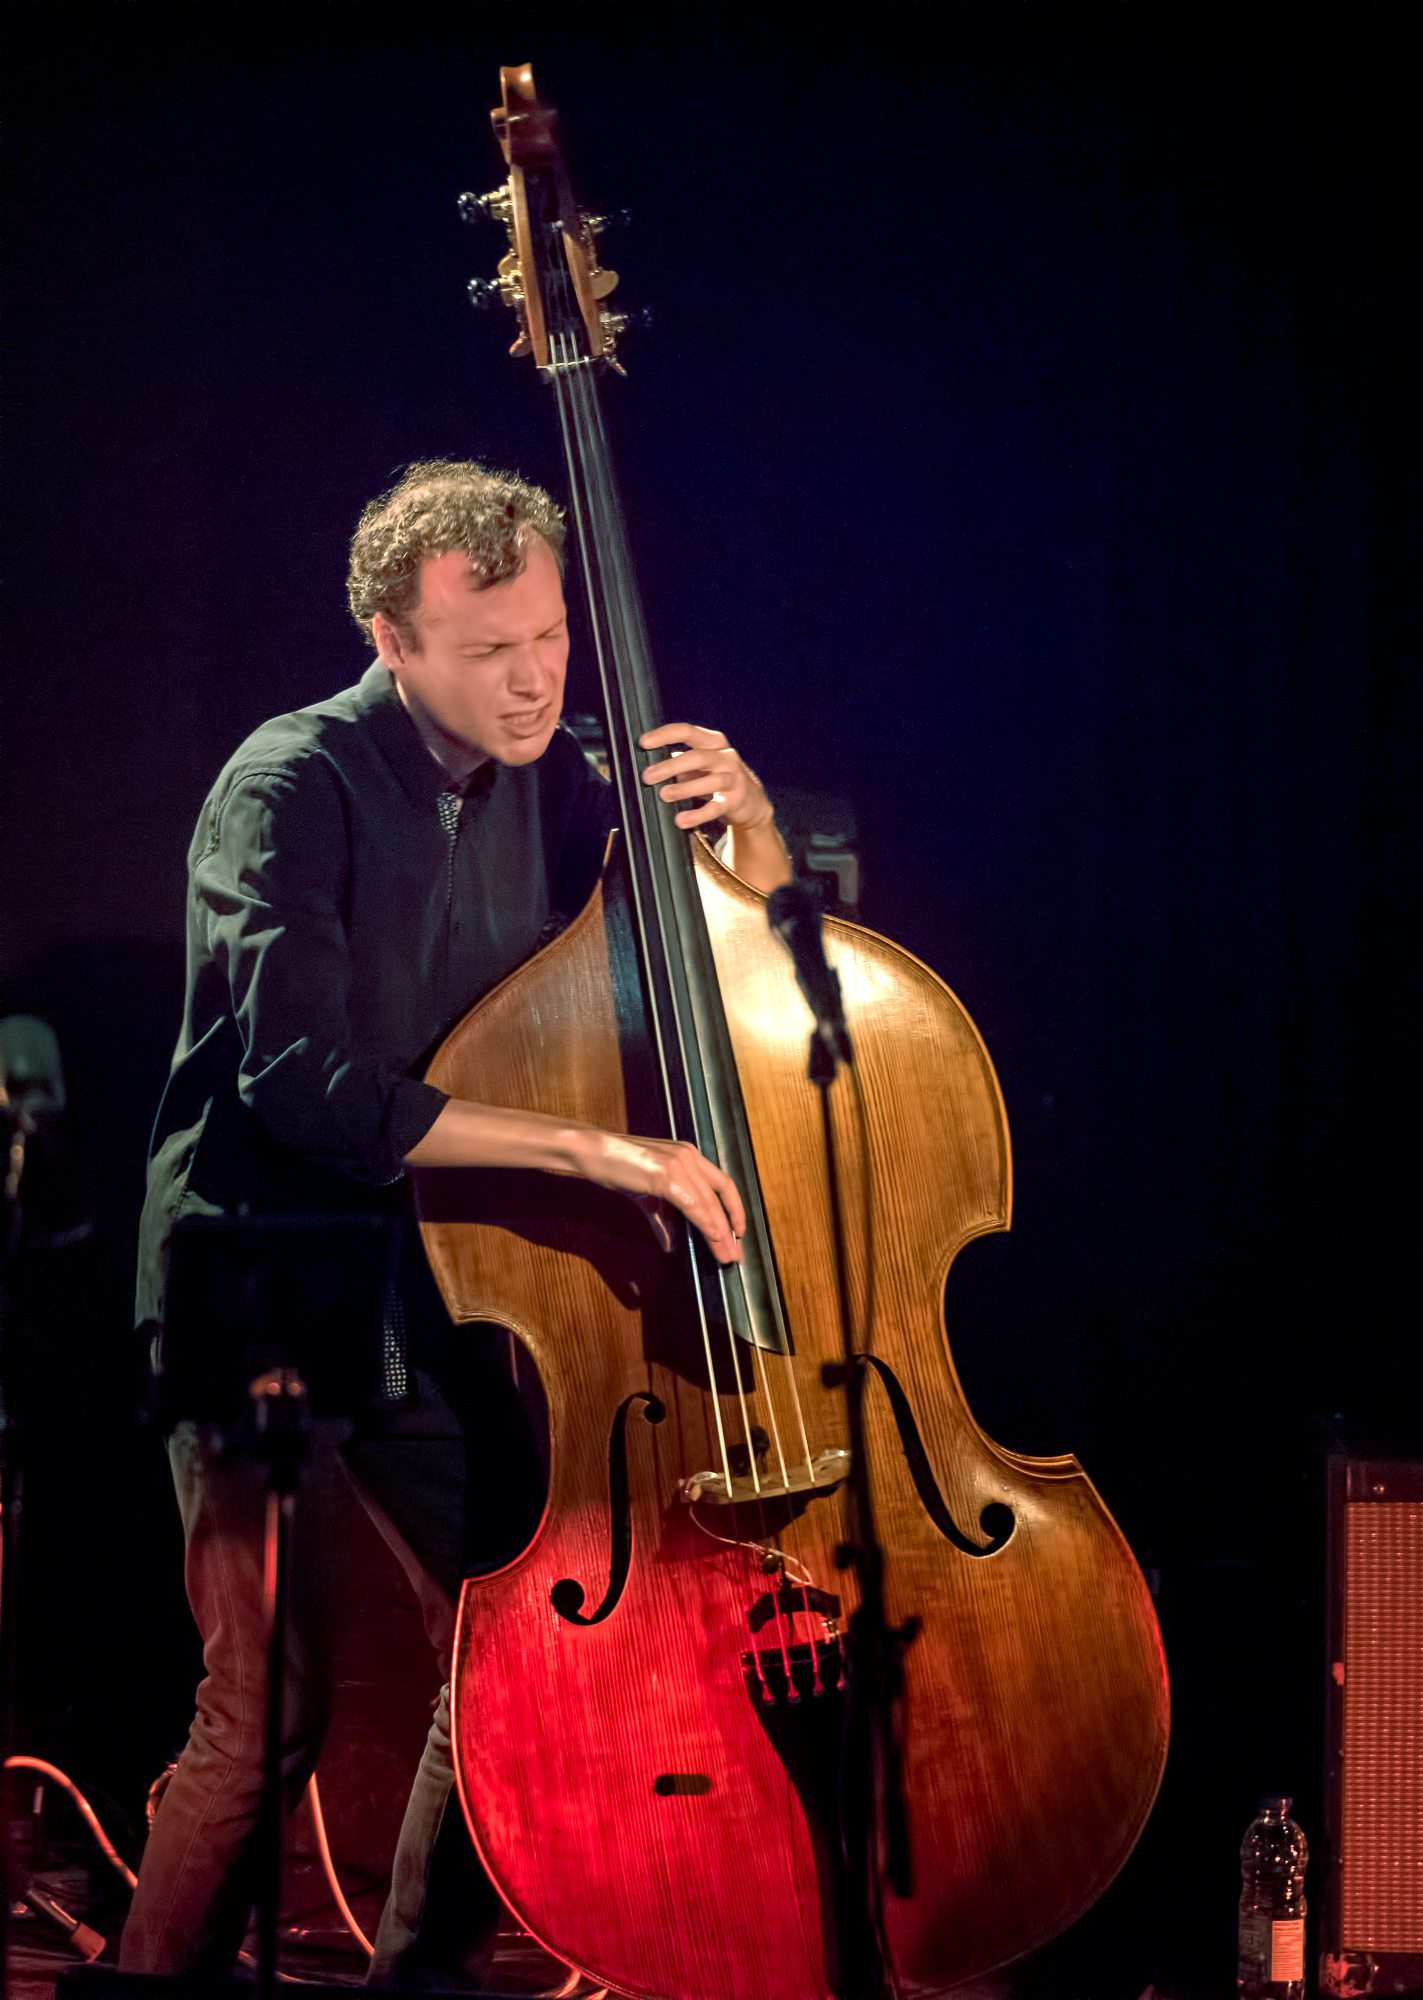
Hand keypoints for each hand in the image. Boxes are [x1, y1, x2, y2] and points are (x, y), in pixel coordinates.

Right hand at [406, 1099, 744, 1262]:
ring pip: (710, 1204)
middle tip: (736, 1253)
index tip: (736, 1232)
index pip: (720, 1183)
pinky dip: (707, 1226)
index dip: (733, 1209)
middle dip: (732, 1227)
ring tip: (727, 1256)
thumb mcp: (646, 1195)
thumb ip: (663, 1218)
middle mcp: (689, 1156)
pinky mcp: (667, 1175)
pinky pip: (694, 1206)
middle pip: (722, 1195)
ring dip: (721, 1233)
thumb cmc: (615, 1167)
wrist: (591, 1151)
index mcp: (687, 1155)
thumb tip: (673, 1244)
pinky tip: (713, 1241)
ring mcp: (680, 1164)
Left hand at [639, 723, 773, 834]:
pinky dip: (698, 815)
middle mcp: (725, 756)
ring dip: (684, 788)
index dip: (665, 735)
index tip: (644, 742)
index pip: (688, 731)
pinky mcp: (735, 800)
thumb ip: (678, 761)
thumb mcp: (699, 765)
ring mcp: (733, 778)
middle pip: (698, 756)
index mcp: (713, 742)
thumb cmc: (716, 777)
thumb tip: (649, 766)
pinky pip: (716, 807)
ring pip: (710, 781)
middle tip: (648, 776)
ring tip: (664, 795)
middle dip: (671, 766)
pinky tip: (682, 820)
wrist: (749, 800)